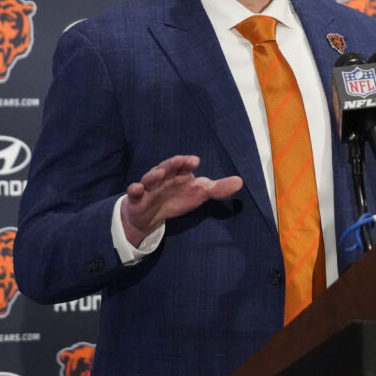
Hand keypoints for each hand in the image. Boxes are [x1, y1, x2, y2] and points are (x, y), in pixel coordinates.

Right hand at [121, 155, 241, 246]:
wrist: (150, 214)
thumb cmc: (177, 198)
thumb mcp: (199, 194)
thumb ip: (218, 188)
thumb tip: (240, 181)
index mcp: (179, 174)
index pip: (183, 165)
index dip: (187, 162)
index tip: (194, 161)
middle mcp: (164, 177)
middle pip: (167, 167)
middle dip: (173, 164)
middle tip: (181, 161)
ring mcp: (149, 186)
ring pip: (150, 178)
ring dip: (154, 175)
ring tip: (159, 174)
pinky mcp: (137, 197)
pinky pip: (134, 192)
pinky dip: (135, 189)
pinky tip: (136, 189)